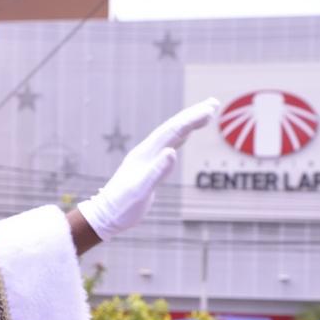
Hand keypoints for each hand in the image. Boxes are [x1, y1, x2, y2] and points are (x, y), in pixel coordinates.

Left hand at [77, 98, 218, 240]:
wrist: (105, 216)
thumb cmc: (122, 207)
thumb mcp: (140, 192)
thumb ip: (156, 172)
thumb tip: (172, 152)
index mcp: (145, 155)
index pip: (171, 131)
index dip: (190, 120)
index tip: (209, 111)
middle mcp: (146, 152)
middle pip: (172, 127)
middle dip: (192, 114)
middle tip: (214, 103)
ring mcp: (147, 158)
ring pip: (171, 135)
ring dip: (188, 123)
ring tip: (205, 113)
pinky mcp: (149, 166)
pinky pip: (168, 146)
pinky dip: (180, 137)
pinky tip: (186, 136)